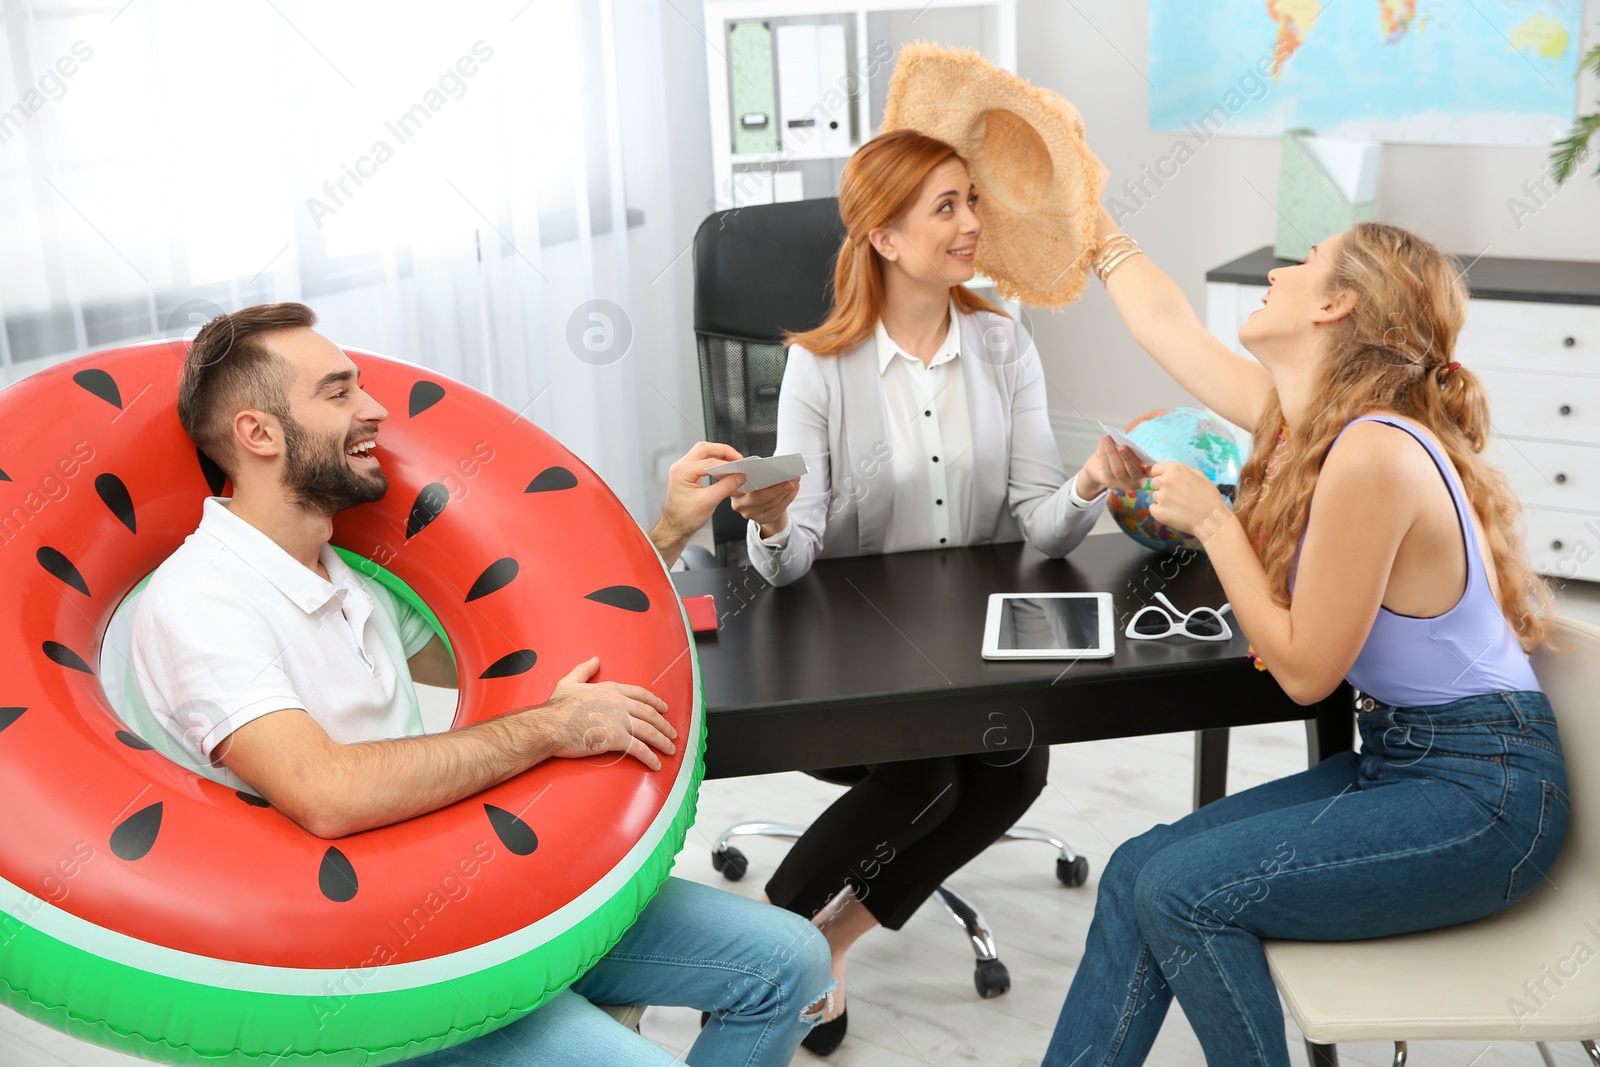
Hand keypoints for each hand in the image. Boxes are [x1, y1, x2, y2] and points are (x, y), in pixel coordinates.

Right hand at [539, 657, 676, 770]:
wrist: (550, 725)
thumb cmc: (557, 708)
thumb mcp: (570, 682)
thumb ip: (585, 670)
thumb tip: (595, 660)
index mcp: (611, 690)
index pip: (641, 694)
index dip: (656, 702)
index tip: (664, 709)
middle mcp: (620, 703)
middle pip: (650, 713)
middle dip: (664, 724)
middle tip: (672, 732)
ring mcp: (620, 721)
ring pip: (649, 731)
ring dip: (663, 741)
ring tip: (670, 749)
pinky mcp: (616, 739)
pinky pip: (639, 749)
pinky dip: (650, 757)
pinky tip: (656, 764)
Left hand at [648, 442, 744, 564]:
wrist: (675, 528)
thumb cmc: (684, 518)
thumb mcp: (708, 502)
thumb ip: (726, 487)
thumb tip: (739, 477)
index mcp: (682, 472)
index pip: (709, 461)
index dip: (727, 464)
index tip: (740, 469)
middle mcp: (680, 468)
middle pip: (704, 449)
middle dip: (723, 451)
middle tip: (737, 458)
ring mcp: (682, 470)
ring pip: (703, 453)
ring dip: (719, 456)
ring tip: (732, 463)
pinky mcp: (687, 475)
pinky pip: (702, 462)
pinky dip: (715, 464)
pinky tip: (724, 471)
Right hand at [731, 478, 800, 539]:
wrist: (759, 502)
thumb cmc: (754, 485)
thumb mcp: (749, 477)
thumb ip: (752, 472)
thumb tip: (769, 465)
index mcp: (733, 491)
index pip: (737, 486)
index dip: (745, 481)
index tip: (755, 474)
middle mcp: (740, 504)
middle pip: (759, 497)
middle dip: (777, 488)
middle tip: (790, 478)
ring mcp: (751, 514)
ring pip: (772, 503)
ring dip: (786, 491)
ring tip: (795, 480)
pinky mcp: (763, 519)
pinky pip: (779, 509)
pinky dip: (789, 498)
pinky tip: (794, 489)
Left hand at [1080, 435, 1149, 495]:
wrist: (1100, 467)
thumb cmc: (1119, 457)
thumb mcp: (1128, 452)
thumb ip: (1130, 447)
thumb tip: (1126, 439)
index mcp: (1145, 474)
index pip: (1150, 471)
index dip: (1150, 465)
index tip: (1146, 454)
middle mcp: (1135, 483)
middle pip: (1133, 470)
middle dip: (1128, 457)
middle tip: (1123, 446)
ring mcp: (1121, 485)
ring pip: (1117, 469)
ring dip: (1112, 452)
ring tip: (1108, 439)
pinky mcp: (1108, 483)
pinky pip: (1106, 469)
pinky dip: (1104, 454)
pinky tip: (1103, 443)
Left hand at [1146, 462, 1232, 543]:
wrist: (1211, 518)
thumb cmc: (1208, 496)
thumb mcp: (1198, 475)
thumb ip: (1180, 470)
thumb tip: (1165, 470)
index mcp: (1175, 469)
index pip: (1155, 469)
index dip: (1160, 475)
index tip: (1166, 482)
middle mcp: (1165, 481)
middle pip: (1154, 483)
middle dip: (1162, 488)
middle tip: (1177, 496)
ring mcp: (1161, 497)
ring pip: (1155, 496)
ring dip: (1163, 500)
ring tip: (1179, 506)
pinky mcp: (1159, 512)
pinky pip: (1153, 509)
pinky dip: (1160, 511)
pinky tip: (1174, 513)